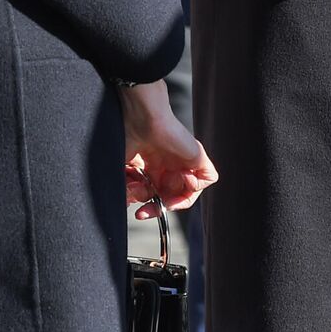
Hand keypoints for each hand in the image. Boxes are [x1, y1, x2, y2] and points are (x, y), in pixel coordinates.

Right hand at [119, 83, 217, 218]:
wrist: (142, 118)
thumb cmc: (128, 136)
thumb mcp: (123, 168)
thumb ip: (127, 188)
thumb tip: (129, 204)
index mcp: (153, 167)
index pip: (157, 195)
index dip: (149, 207)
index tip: (138, 213)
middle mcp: (169, 166)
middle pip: (172, 197)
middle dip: (156, 207)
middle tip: (143, 208)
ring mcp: (185, 161)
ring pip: (188, 192)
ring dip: (173, 198)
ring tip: (156, 190)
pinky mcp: (199, 156)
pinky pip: (207, 179)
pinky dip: (195, 185)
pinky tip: (179, 176)